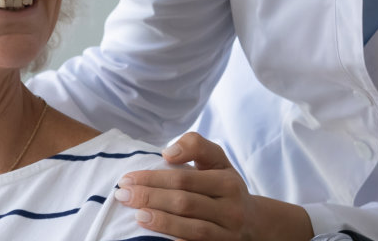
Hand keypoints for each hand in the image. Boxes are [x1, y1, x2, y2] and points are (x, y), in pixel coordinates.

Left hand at [115, 132, 313, 240]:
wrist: (254, 222)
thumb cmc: (225, 186)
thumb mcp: (217, 161)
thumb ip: (195, 146)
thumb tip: (168, 154)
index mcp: (228, 181)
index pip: (185, 178)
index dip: (154, 177)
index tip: (128, 178)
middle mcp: (231, 208)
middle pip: (184, 202)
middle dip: (149, 198)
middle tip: (123, 195)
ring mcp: (228, 232)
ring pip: (191, 228)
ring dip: (160, 222)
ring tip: (137, 215)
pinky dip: (175, 240)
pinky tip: (155, 238)